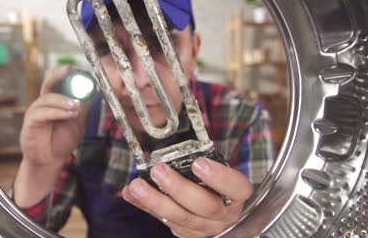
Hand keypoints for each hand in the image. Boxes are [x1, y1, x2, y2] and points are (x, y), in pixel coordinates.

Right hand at [20, 65, 90, 166]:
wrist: (50, 160)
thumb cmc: (62, 140)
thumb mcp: (78, 121)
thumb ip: (82, 107)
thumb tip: (93, 90)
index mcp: (57, 98)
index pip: (59, 79)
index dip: (67, 72)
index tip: (80, 69)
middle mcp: (46, 101)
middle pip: (49, 81)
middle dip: (59, 73)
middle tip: (70, 70)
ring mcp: (37, 109)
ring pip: (48, 97)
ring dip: (63, 100)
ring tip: (75, 106)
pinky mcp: (31, 120)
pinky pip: (44, 112)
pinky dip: (58, 112)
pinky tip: (69, 114)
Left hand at [121, 157, 251, 237]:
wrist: (216, 204)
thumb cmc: (213, 179)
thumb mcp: (216, 165)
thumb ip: (200, 155)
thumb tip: (172, 138)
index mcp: (236, 194)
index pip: (235, 187)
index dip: (218, 176)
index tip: (198, 163)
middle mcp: (224, 214)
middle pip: (205, 206)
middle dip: (179, 188)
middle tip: (158, 170)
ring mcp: (205, 227)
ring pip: (181, 218)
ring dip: (155, 201)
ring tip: (137, 185)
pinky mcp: (186, 233)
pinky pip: (164, 221)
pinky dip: (145, 206)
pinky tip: (130, 194)